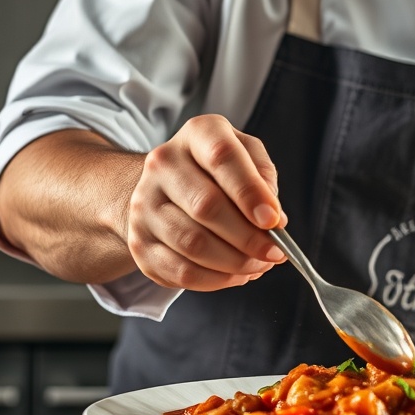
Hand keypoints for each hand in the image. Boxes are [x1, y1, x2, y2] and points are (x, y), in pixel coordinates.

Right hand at [125, 114, 287, 290]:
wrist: (167, 188)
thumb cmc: (219, 172)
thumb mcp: (247, 156)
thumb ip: (264, 180)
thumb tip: (274, 220)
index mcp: (197, 134)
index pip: (222, 157)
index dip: (250, 192)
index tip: (274, 221)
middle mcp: (163, 164)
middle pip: (206, 206)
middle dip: (248, 237)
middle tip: (275, 251)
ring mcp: (145, 204)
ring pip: (193, 244)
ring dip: (235, 262)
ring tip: (259, 264)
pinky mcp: (140, 243)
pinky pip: (180, 271)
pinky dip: (216, 279)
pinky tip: (237, 274)